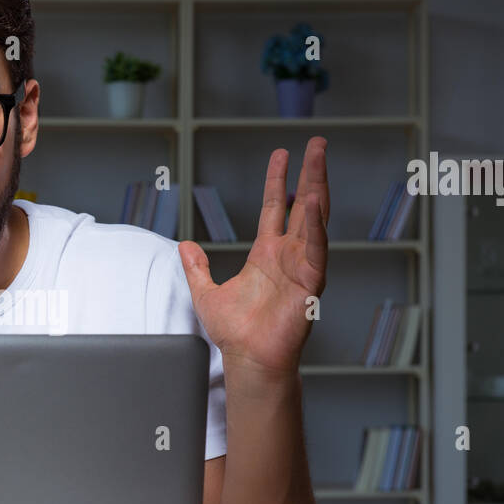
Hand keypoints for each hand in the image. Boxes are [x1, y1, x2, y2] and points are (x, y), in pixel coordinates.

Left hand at [179, 136, 328, 383]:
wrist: (249, 359)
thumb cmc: (235, 332)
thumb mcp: (205, 292)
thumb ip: (196, 267)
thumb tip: (183, 245)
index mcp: (267, 254)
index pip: (275, 208)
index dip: (278, 181)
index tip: (283, 156)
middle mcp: (288, 255)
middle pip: (303, 206)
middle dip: (311, 174)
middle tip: (317, 144)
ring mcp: (302, 267)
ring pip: (315, 220)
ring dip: (318, 189)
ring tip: (319, 161)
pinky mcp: (310, 283)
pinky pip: (317, 250)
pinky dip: (318, 228)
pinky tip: (317, 204)